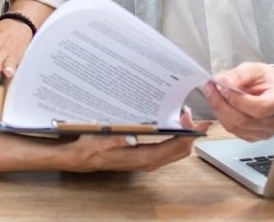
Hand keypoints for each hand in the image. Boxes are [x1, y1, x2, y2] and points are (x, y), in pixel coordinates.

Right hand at [55, 111, 210, 171]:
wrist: (81, 157)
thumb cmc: (91, 147)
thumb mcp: (100, 140)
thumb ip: (116, 141)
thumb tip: (132, 138)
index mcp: (142, 157)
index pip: (175, 148)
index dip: (188, 134)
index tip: (192, 118)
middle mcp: (149, 161)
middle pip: (180, 150)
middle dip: (191, 133)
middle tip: (191, 113)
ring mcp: (148, 159)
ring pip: (175, 150)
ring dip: (184, 135)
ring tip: (184, 116)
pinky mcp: (144, 156)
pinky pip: (167, 149)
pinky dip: (176, 137)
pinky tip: (173, 123)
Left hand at [202, 62, 273, 141]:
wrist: (273, 89)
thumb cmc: (266, 79)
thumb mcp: (255, 69)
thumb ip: (239, 74)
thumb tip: (223, 80)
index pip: (260, 108)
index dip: (238, 100)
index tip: (225, 87)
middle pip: (244, 121)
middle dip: (222, 104)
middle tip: (210, 88)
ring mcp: (266, 132)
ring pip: (236, 128)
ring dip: (219, 110)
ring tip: (213, 93)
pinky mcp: (255, 137)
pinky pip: (234, 131)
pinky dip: (223, 117)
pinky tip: (220, 104)